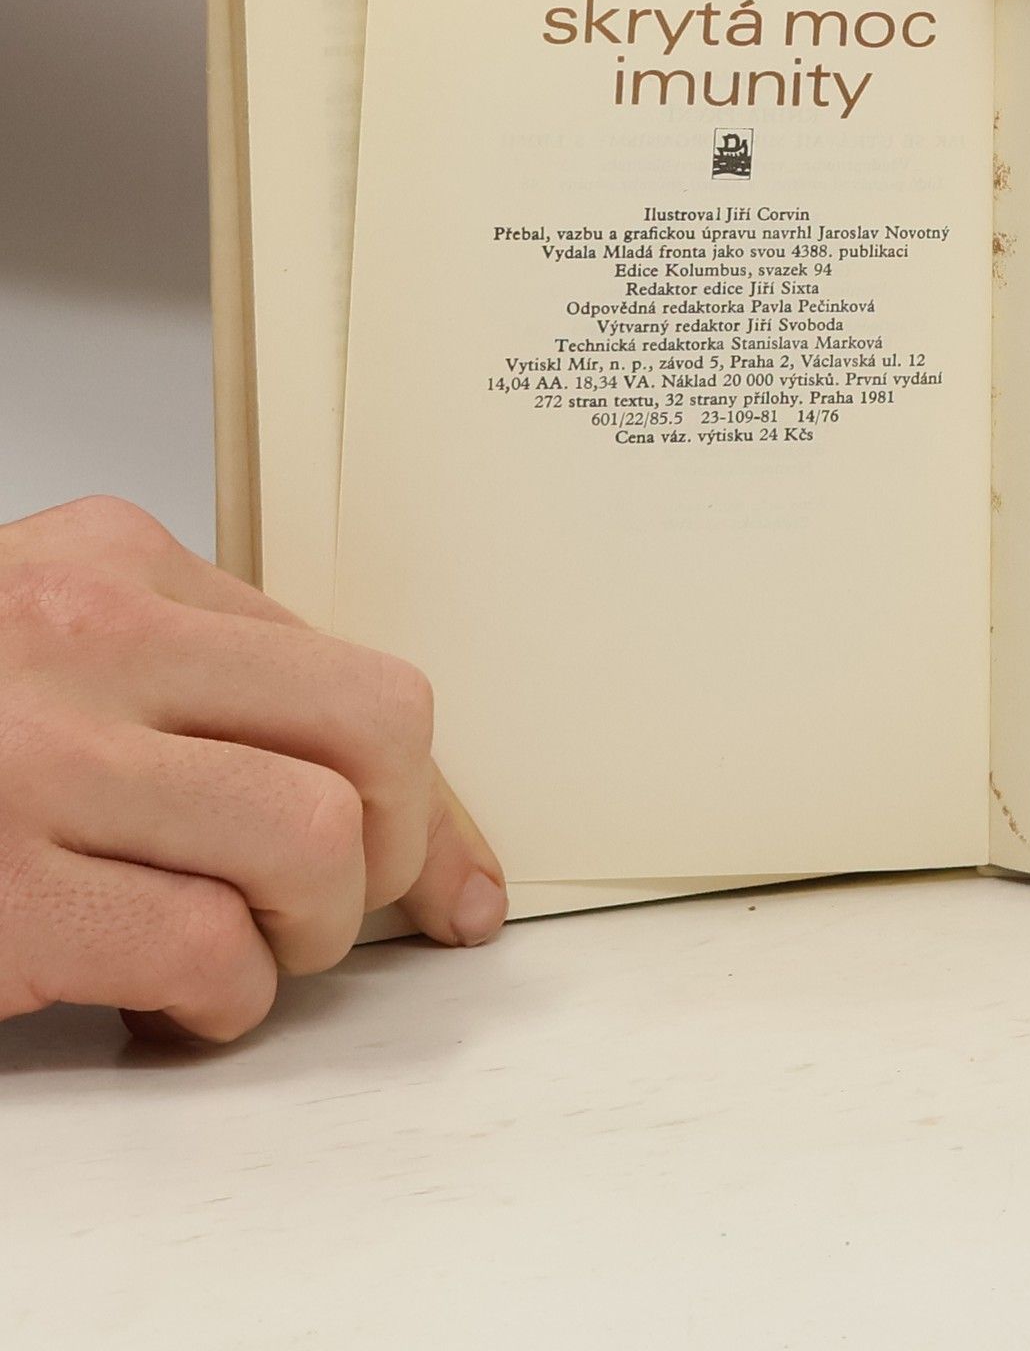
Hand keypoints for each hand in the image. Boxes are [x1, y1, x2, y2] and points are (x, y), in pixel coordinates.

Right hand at [0, 496, 505, 1042]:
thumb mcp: (71, 656)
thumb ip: (215, 697)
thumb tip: (406, 821)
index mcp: (118, 565)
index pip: (355, 670)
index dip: (430, 794)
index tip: (451, 876)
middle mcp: (88, 639)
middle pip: (377, 729)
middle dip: (394, 845)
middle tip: (336, 901)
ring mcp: (35, 762)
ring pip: (311, 838)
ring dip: (308, 930)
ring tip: (246, 948)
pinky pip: (203, 952)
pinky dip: (218, 1002)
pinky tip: (166, 1000)